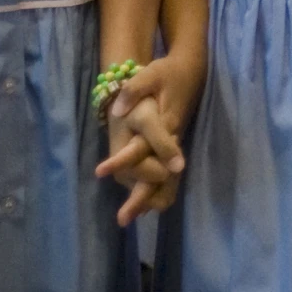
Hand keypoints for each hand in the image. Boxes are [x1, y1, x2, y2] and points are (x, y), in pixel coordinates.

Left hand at [94, 54, 199, 224]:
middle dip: (141, 198)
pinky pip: (169, 176)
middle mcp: (170, 139)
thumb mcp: (151, 74)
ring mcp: (174, 146)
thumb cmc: (167, 74)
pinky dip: (158, 192)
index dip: (123, 160)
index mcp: (164, 122)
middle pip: (159, 175)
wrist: (190, 72)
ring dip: (151, 200)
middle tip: (122, 219)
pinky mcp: (174, 148)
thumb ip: (134, 90)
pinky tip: (145, 204)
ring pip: (167, 180)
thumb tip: (118, 110)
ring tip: (130, 217)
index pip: (143, 147)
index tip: (101, 172)